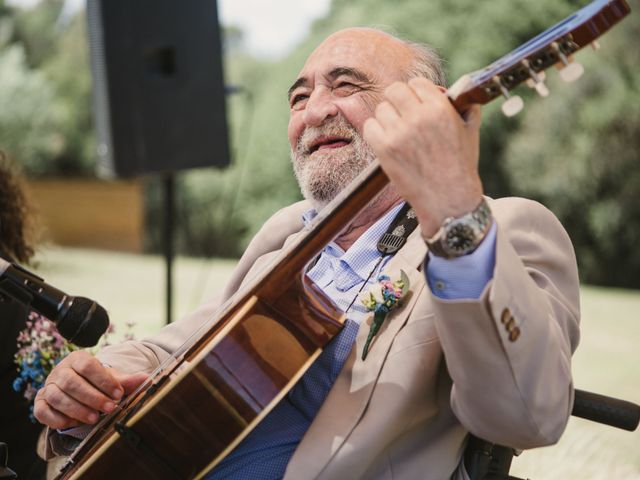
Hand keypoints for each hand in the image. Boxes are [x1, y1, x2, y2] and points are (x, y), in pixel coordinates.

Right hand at [34, 350, 147, 429]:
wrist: (78, 388)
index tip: (119, 394)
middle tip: (110, 408)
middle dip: (92, 397)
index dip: (104, 380)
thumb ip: (127, 380)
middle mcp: (60, 370)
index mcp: (78, 359)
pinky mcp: (40, 402)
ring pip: (56, 396)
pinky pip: (42, 411)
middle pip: (71, 382)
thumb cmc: (96, 383)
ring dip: (77, 409)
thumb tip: (147, 379)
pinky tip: (73, 423)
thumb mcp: (111, 379)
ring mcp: (48, 386)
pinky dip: (57, 418)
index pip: (88, 365)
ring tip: (94, 418)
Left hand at [363, 77, 483, 236]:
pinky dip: (375, 131)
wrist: (448, 199)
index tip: (416, 103)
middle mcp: (418, 118)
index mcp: (440, 109)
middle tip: (401, 113)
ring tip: (398, 132)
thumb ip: (466, 105)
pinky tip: (386, 140)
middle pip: (394, 90)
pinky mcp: (385, 150)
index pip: (417, 83)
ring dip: (387, 118)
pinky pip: (369, 127)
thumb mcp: (470, 130)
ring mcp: (399, 134)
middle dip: (398, 100)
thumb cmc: (460, 166)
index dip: (416, 93)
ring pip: (381, 109)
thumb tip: (460, 89)